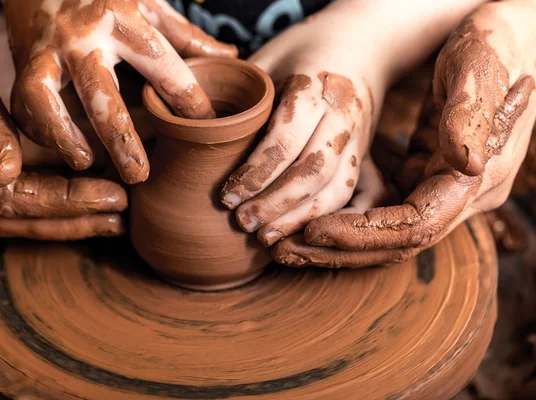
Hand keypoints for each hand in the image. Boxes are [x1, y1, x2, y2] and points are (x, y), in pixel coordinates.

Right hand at [0, 120, 126, 239]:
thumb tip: (3, 175)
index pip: (12, 200)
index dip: (67, 203)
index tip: (113, 199)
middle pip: (17, 214)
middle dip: (72, 220)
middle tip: (119, 219)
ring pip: (16, 202)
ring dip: (64, 210)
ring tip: (109, 210)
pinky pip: (14, 181)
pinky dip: (49, 186)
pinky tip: (81, 181)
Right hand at [3, 0, 235, 183]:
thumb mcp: (148, 3)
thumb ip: (186, 35)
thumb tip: (231, 56)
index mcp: (123, 18)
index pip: (164, 68)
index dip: (189, 102)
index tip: (206, 128)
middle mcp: (83, 37)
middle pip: (103, 94)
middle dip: (121, 140)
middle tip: (140, 175)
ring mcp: (49, 50)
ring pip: (46, 101)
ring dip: (64, 138)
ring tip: (87, 164)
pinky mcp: (23, 62)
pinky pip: (25, 102)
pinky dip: (40, 129)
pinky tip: (64, 148)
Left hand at [220, 4, 387, 246]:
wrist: (365, 43)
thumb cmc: (305, 48)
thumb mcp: (269, 57)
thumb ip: (242, 95)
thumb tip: (197, 129)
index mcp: (314, 85)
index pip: (284, 140)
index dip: (253, 175)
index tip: (226, 197)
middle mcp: (342, 114)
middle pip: (312, 172)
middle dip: (274, 204)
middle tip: (242, 223)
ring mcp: (358, 136)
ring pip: (335, 189)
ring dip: (298, 219)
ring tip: (265, 238)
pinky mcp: (364, 153)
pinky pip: (347, 193)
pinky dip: (320, 218)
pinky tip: (293, 230)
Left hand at [272, 0, 535, 267]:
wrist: (520, 35)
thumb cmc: (502, 42)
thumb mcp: (485, 65)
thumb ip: (472, 115)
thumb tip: (465, 165)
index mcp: (478, 178)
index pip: (415, 226)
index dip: (362, 234)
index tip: (313, 230)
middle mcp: (464, 195)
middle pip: (396, 243)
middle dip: (340, 251)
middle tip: (284, 251)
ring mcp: (445, 188)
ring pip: (387, 233)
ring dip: (338, 242)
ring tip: (288, 243)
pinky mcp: (428, 176)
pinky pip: (385, 210)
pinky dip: (349, 219)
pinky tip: (314, 218)